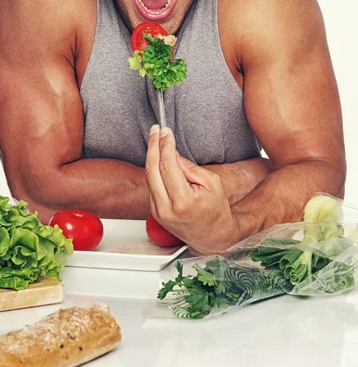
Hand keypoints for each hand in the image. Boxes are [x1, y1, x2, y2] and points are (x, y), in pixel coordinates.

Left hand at [145, 125, 237, 253]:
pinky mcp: (155, 213)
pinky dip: (153, 169)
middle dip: (153, 146)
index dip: (165, 146)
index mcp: (183, 201)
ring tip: (155, 139)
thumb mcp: (211, 183)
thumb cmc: (216, 209)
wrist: (214, 236)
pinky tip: (157, 157)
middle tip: (155, 131)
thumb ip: (189, 167)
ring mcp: (158, 212)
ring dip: (151, 156)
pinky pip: (151, 185)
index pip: (168, 166)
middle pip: (152, 170)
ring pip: (149, 177)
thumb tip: (171, 152)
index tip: (165, 132)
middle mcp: (167, 208)